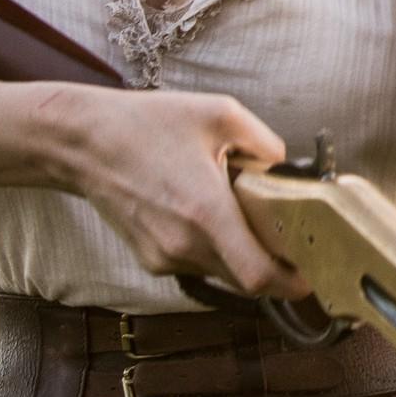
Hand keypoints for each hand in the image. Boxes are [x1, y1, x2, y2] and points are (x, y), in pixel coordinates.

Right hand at [37, 82, 307, 299]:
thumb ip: (265, 142)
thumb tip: (288, 167)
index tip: (314, 275)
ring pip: (223, 274)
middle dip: (276, 268)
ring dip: (244, 257)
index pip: (259, 275)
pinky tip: (210, 215)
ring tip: (249, 218)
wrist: (82, 143)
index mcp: (206, 212)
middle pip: (246, 281)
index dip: (292, 283)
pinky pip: (197, 264)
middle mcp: (184, 245)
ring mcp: (163, 257)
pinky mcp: (150, 258)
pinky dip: (215, 249)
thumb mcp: (220, 113)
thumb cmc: (148, 123)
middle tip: (296, 244)